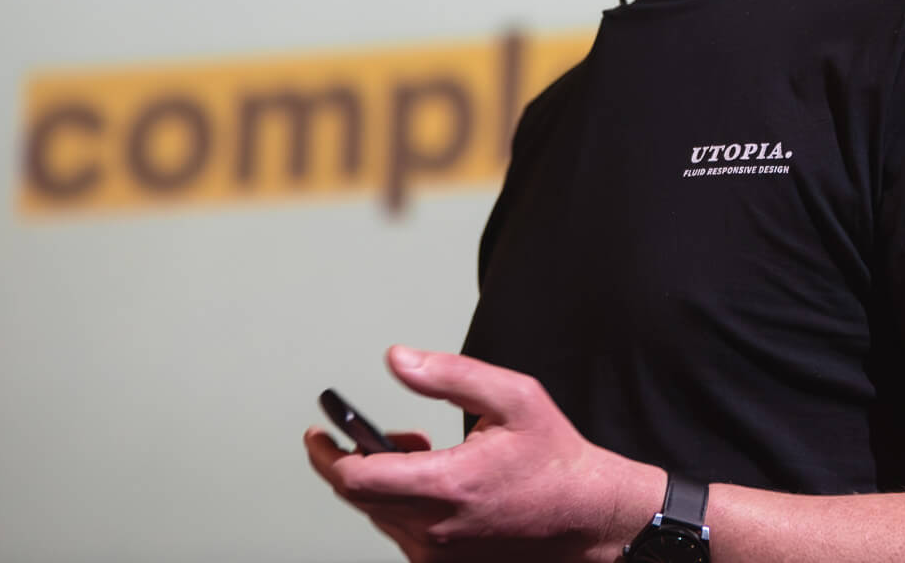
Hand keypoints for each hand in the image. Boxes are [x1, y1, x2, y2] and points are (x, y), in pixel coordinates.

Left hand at [305, 346, 662, 562]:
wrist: (587, 516)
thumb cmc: (554, 457)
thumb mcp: (513, 397)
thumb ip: (449, 376)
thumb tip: (396, 360)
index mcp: (447, 485)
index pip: (356, 479)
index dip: (327, 454)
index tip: (317, 432)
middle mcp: (435, 528)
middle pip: (357, 498)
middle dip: (343, 461)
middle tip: (346, 433)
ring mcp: (437, 553)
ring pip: (376, 515)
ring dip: (376, 480)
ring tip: (412, 448)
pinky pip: (399, 532)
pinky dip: (398, 503)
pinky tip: (426, 480)